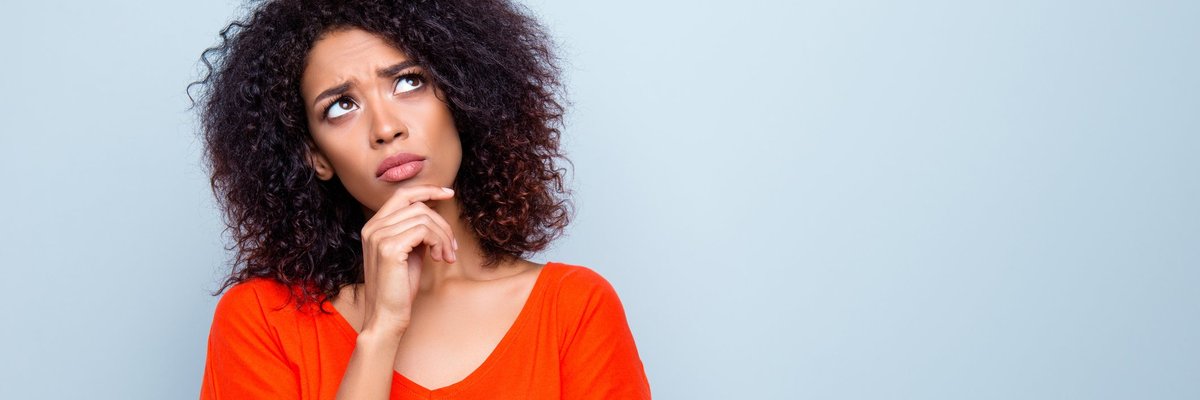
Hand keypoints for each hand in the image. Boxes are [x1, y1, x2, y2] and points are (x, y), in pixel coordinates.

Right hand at [358, 185, 457, 338]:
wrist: (387, 316)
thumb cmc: (399, 287)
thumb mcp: (409, 252)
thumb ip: (415, 230)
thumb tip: (435, 212)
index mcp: (374, 226)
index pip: (403, 194)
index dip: (428, 190)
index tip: (449, 193)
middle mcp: (372, 227)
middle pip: (418, 206)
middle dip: (442, 223)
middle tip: (451, 247)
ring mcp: (378, 236)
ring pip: (424, 217)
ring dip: (443, 236)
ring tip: (446, 256)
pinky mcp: (389, 248)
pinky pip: (424, 230)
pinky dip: (439, 242)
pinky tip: (439, 258)